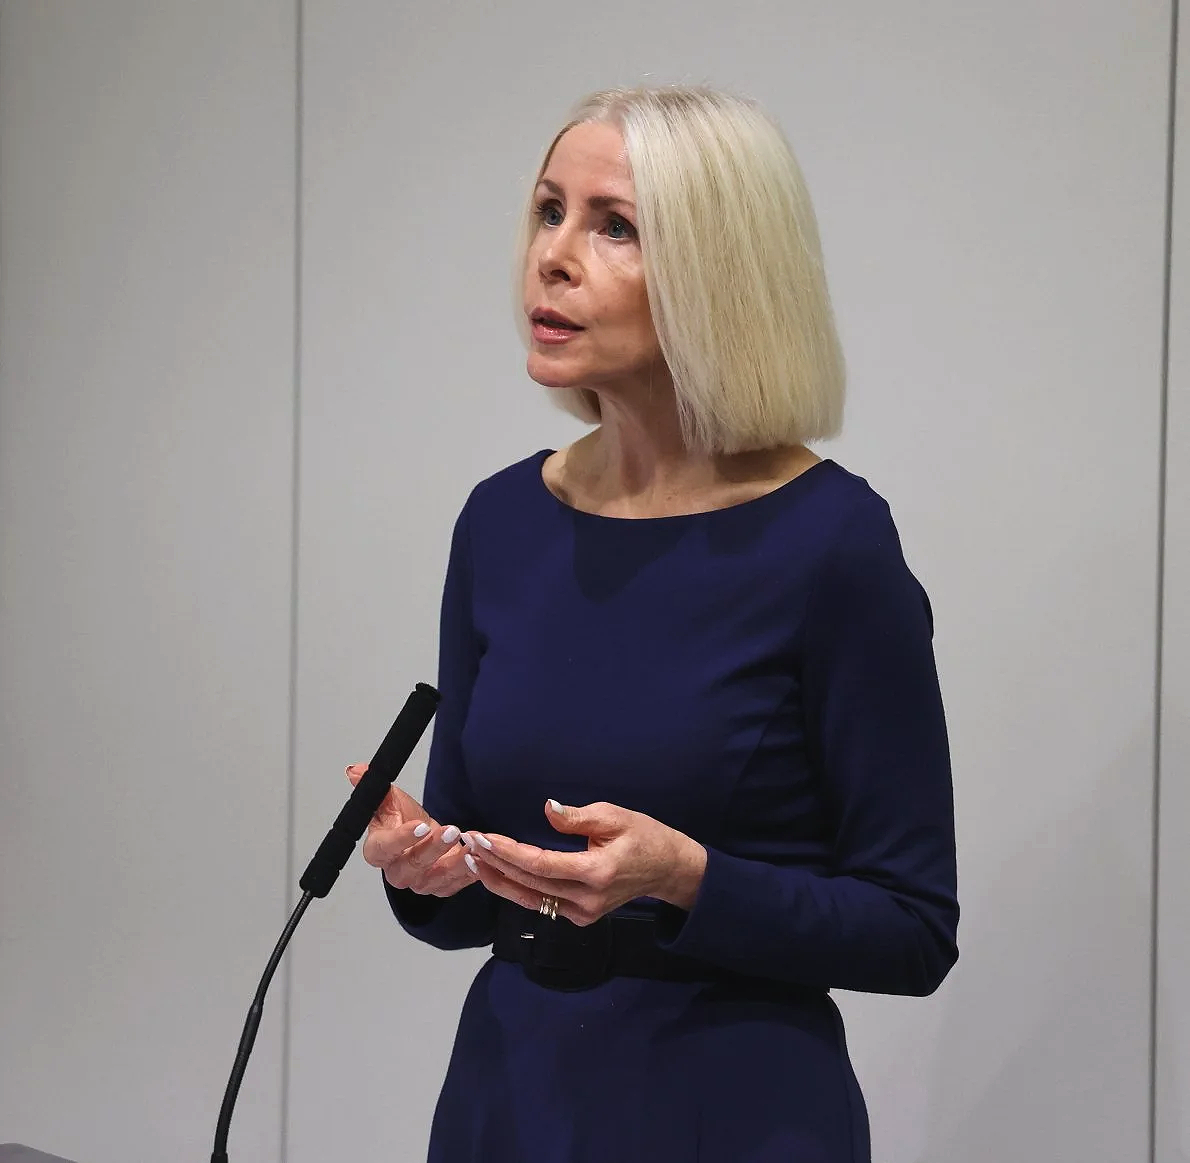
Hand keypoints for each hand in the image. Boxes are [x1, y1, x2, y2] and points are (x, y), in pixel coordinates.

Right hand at [346, 763, 478, 897]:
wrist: (426, 836)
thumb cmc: (405, 820)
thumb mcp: (391, 799)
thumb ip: (375, 787)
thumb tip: (356, 771)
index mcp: (380, 850)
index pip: (384, 849)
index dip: (401, 839)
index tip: (419, 825)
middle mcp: (398, 871)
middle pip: (412, 866)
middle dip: (433, 849)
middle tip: (450, 830)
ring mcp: (421, 882)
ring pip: (437, 878)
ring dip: (456, 863)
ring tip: (471, 844)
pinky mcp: (442, 886)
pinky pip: (457, 884)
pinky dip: (470, 871)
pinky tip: (479, 857)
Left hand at [464, 798, 706, 925]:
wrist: (668, 870)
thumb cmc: (644, 835)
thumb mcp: (615, 816)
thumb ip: (577, 817)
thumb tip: (546, 809)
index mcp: (596, 872)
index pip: (540, 864)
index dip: (508, 852)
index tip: (483, 837)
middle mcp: (587, 900)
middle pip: (529, 884)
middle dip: (495, 863)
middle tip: (469, 842)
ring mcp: (583, 915)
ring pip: (530, 900)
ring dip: (498, 881)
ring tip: (472, 861)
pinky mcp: (580, 919)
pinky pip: (541, 904)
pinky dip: (516, 889)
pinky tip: (496, 874)